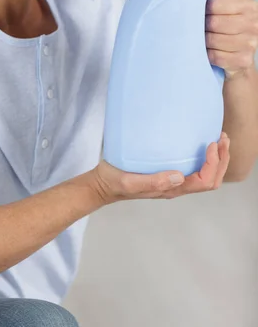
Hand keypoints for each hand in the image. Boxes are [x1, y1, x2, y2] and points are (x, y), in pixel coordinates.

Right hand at [93, 133, 229, 202]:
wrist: (103, 184)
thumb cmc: (115, 181)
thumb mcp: (130, 181)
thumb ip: (153, 181)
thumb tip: (180, 176)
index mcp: (171, 189)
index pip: (204, 181)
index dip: (213, 163)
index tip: (211, 143)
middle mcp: (177, 186)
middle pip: (211, 179)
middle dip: (222, 160)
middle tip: (222, 137)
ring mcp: (173, 180)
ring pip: (206, 174)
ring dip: (217, 158)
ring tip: (218, 138)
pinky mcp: (167, 171)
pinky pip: (194, 167)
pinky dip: (204, 156)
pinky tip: (199, 141)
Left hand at [206, 0, 257, 79]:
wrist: (238, 55)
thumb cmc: (230, 22)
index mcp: (248, 5)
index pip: (216, 3)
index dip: (204, 7)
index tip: (202, 10)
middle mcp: (253, 23)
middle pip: (213, 22)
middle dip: (202, 25)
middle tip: (200, 25)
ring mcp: (250, 43)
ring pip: (213, 40)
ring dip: (203, 40)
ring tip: (203, 37)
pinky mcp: (242, 60)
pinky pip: (215, 56)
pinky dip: (208, 54)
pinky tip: (208, 50)